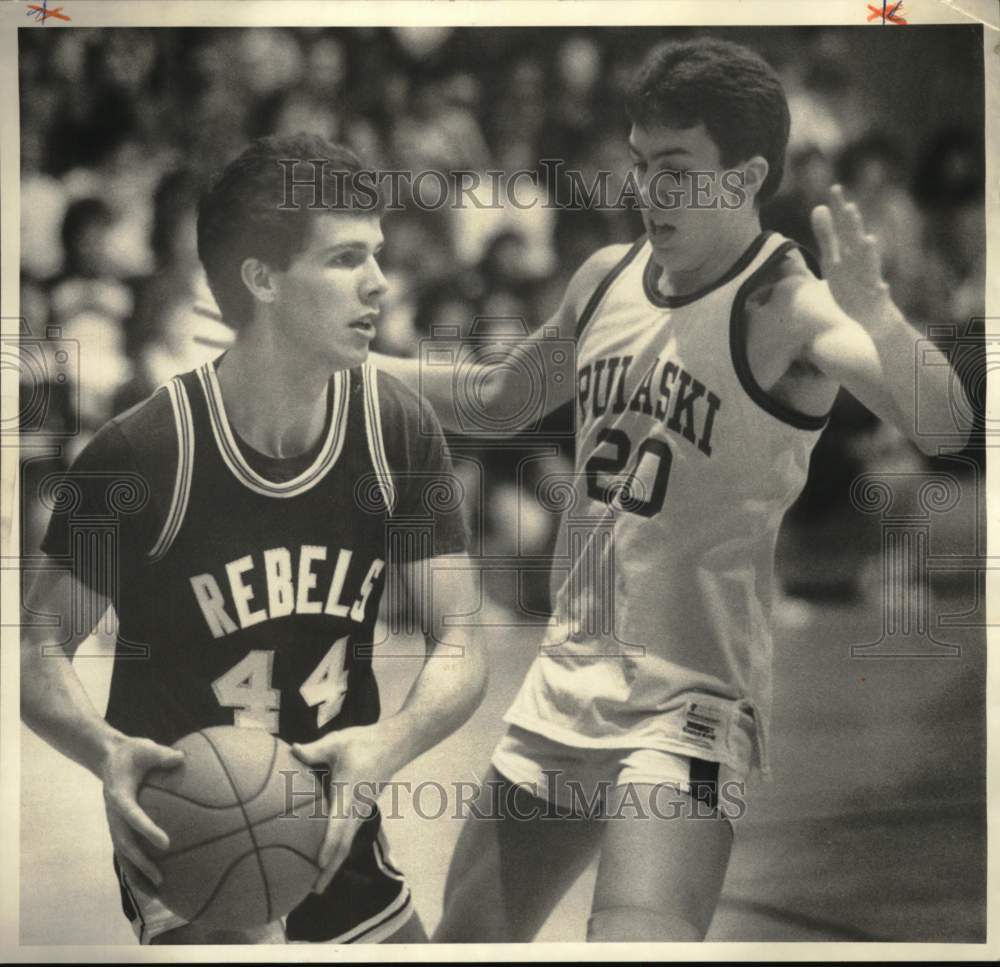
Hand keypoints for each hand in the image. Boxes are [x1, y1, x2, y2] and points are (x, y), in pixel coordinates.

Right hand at [99, 734, 183, 893]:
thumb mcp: (145, 748)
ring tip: (157, 893)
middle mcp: (114, 816)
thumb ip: (162, 754)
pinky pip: (129, 853)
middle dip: (142, 863)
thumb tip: (182, 757)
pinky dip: (139, 870)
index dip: (147, 830)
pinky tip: (156, 884)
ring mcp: (116, 825)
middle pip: (126, 845)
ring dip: (138, 874)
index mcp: (119, 796)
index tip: (166, 843)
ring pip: (125, 856)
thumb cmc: (132, 753)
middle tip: (162, 876)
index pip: (133, 817)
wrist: (109, 758)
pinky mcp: (121, 829)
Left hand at [292, 725, 387, 894]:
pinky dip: (339, 850)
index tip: (319, 864)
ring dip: (334, 863)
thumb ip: (314, 750)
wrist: (395, 744)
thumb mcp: (337, 742)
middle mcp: (356, 807)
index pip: (338, 824)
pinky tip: (329, 855)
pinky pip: (349, 834)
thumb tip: (292, 750)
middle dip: (330, 869)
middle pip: (344, 844)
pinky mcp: (362, 809)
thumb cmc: (364, 742)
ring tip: (318, 882)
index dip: (329, 845)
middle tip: (314, 890)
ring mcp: (361, 810)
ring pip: (347, 842)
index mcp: (348, 793)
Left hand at [811, 185, 901, 330]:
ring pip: (871, 266)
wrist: (874, 317)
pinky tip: (883, 286)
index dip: (839, 209)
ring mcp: (870, 280)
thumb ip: (827, 235)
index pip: (844, 227)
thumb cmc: (853, 284)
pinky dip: (881, 290)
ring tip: (868, 239)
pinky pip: (880, 295)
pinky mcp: (877, 300)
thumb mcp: (836, 259)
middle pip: (857, 242)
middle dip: (853, 226)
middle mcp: (861, 262)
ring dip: (870, 254)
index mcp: (849, 252)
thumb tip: (818, 207)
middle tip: (848, 208)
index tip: (834, 188)